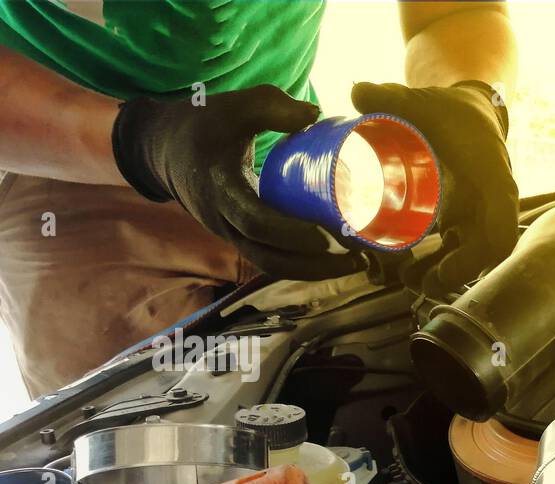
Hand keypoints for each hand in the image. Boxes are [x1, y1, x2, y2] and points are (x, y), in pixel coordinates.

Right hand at [112, 85, 364, 280]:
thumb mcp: (232, 106)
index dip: (295, 235)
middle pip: (270, 257)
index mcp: (219, 188)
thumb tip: (316, 114)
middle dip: (315, 265)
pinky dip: (300, 265)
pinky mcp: (237, 238)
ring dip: (313, 272)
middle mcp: (222, 220)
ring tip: (354, 264)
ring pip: (271, 264)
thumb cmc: (200, 124)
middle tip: (358, 258)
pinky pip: (269, 259)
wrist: (160, 149)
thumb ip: (271, 106)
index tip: (332, 238)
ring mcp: (228, 234)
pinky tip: (333, 262)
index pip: (257, 223)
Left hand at [351, 81, 517, 287]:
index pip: (500, 229)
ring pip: (470, 257)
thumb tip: (356, 91)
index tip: (448, 265)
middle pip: (485, 253)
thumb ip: (391, 96)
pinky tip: (413, 275)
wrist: (468, 114)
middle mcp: (492, 206)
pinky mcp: (465, 222)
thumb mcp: (425, 102)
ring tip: (407, 281)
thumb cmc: (451, 111)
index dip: (479, 254)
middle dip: (454, 273)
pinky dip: (439, 266)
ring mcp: (479, 216)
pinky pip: (459, 252)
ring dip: (443, 275)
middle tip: (417, 281)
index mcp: (493, 181)